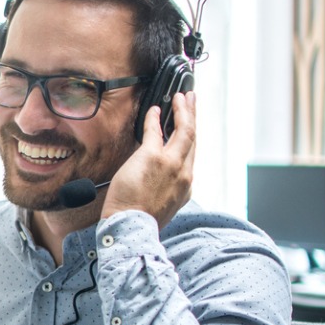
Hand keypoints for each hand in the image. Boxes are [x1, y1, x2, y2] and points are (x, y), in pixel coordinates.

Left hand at [101, 92, 196, 228]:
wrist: (131, 227)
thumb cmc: (140, 220)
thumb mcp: (163, 206)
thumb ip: (167, 189)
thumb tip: (158, 180)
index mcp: (185, 186)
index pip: (192, 156)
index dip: (192, 138)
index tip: (190, 127)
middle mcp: (184, 173)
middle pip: (193, 138)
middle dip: (193, 116)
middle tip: (192, 101)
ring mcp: (171, 164)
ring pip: (185, 130)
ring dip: (184, 111)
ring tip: (183, 97)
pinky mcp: (153, 157)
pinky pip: (156, 131)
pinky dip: (155, 118)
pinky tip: (156, 109)